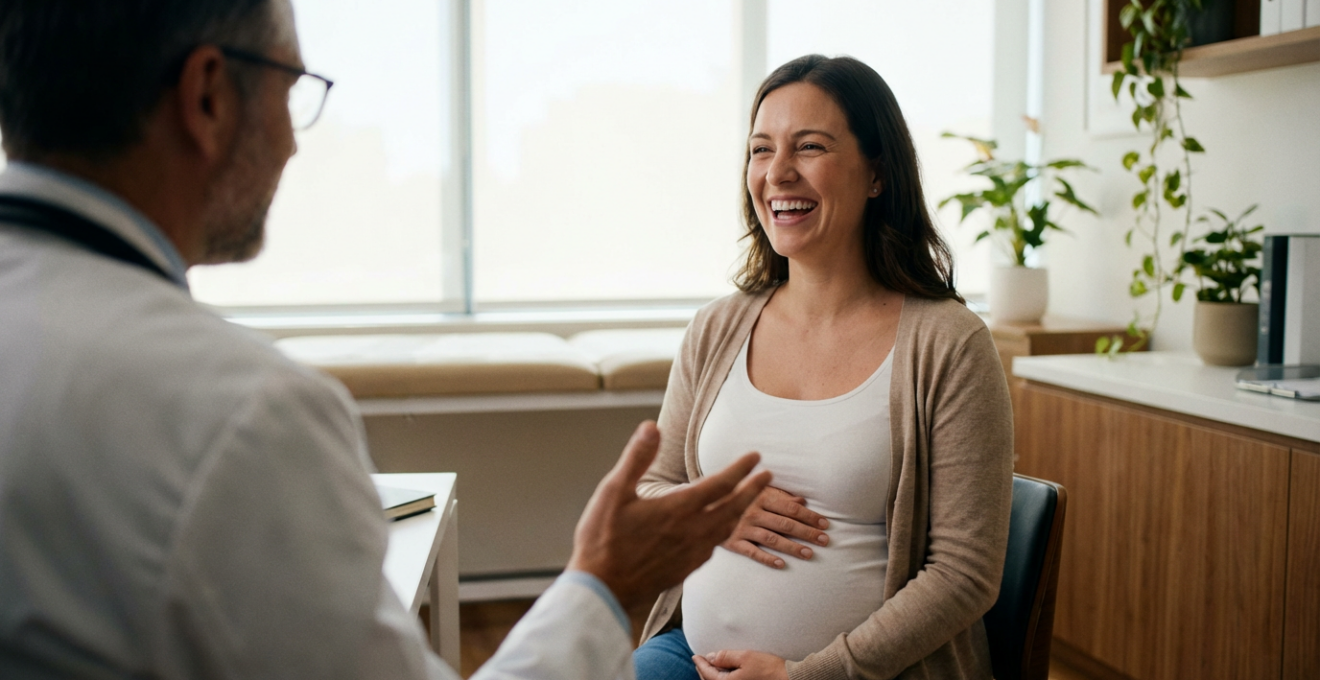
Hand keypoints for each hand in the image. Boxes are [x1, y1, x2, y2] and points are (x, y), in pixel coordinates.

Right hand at [567, 421, 771, 610]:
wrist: (602, 589)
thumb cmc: (602, 539)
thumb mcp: (613, 491)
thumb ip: (637, 457)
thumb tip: (652, 426)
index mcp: (678, 508)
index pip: (721, 484)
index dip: (742, 468)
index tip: (756, 456)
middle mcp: (692, 531)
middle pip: (734, 508)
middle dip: (753, 490)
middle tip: (768, 476)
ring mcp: (691, 553)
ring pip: (727, 529)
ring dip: (742, 511)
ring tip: (748, 501)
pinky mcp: (686, 569)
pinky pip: (715, 547)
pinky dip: (724, 532)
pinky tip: (718, 531)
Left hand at [693, 650, 787, 679]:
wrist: (788, 679)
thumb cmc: (768, 668)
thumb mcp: (745, 657)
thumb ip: (725, 657)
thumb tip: (710, 657)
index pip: (707, 673)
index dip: (700, 663)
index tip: (695, 656)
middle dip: (704, 671)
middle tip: (699, 661)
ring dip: (712, 676)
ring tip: (710, 666)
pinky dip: (721, 679)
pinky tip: (724, 673)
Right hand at [722, 486, 829, 568]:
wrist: (703, 505)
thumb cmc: (736, 497)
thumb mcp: (757, 492)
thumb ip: (779, 496)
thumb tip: (802, 502)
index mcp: (761, 497)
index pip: (790, 508)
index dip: (809, 516)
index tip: (825, 524)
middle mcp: (752, 512)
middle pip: (784, 523)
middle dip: (807, 532)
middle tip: (824, 540)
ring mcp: (742, 528)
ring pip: (771, 539)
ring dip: (791, 547)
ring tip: (809, 554)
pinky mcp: (732, 542)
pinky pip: (751, 551)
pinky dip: (766, 558)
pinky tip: (781, 564)